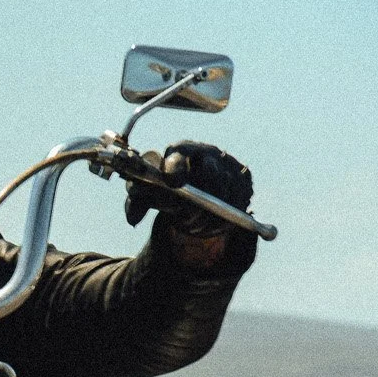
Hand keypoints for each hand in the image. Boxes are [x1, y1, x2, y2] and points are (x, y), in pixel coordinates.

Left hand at [125, 140, 253, 235]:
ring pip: (223, 196)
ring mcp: (229, 168)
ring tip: (190, 224)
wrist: (196, 187)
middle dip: (195, 202)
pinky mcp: (244, 184)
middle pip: (210, 176)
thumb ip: (137, 202)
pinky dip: (218, 223)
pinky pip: (235, 208)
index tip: (172, 182)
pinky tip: (205, 226)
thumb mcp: (149, 192)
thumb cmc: (168, 186)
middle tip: (183, 216)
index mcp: (182, 150)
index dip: (177, 168)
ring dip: (205, 216)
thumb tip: (133, 218)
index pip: (181, 154)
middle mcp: (209, 154)